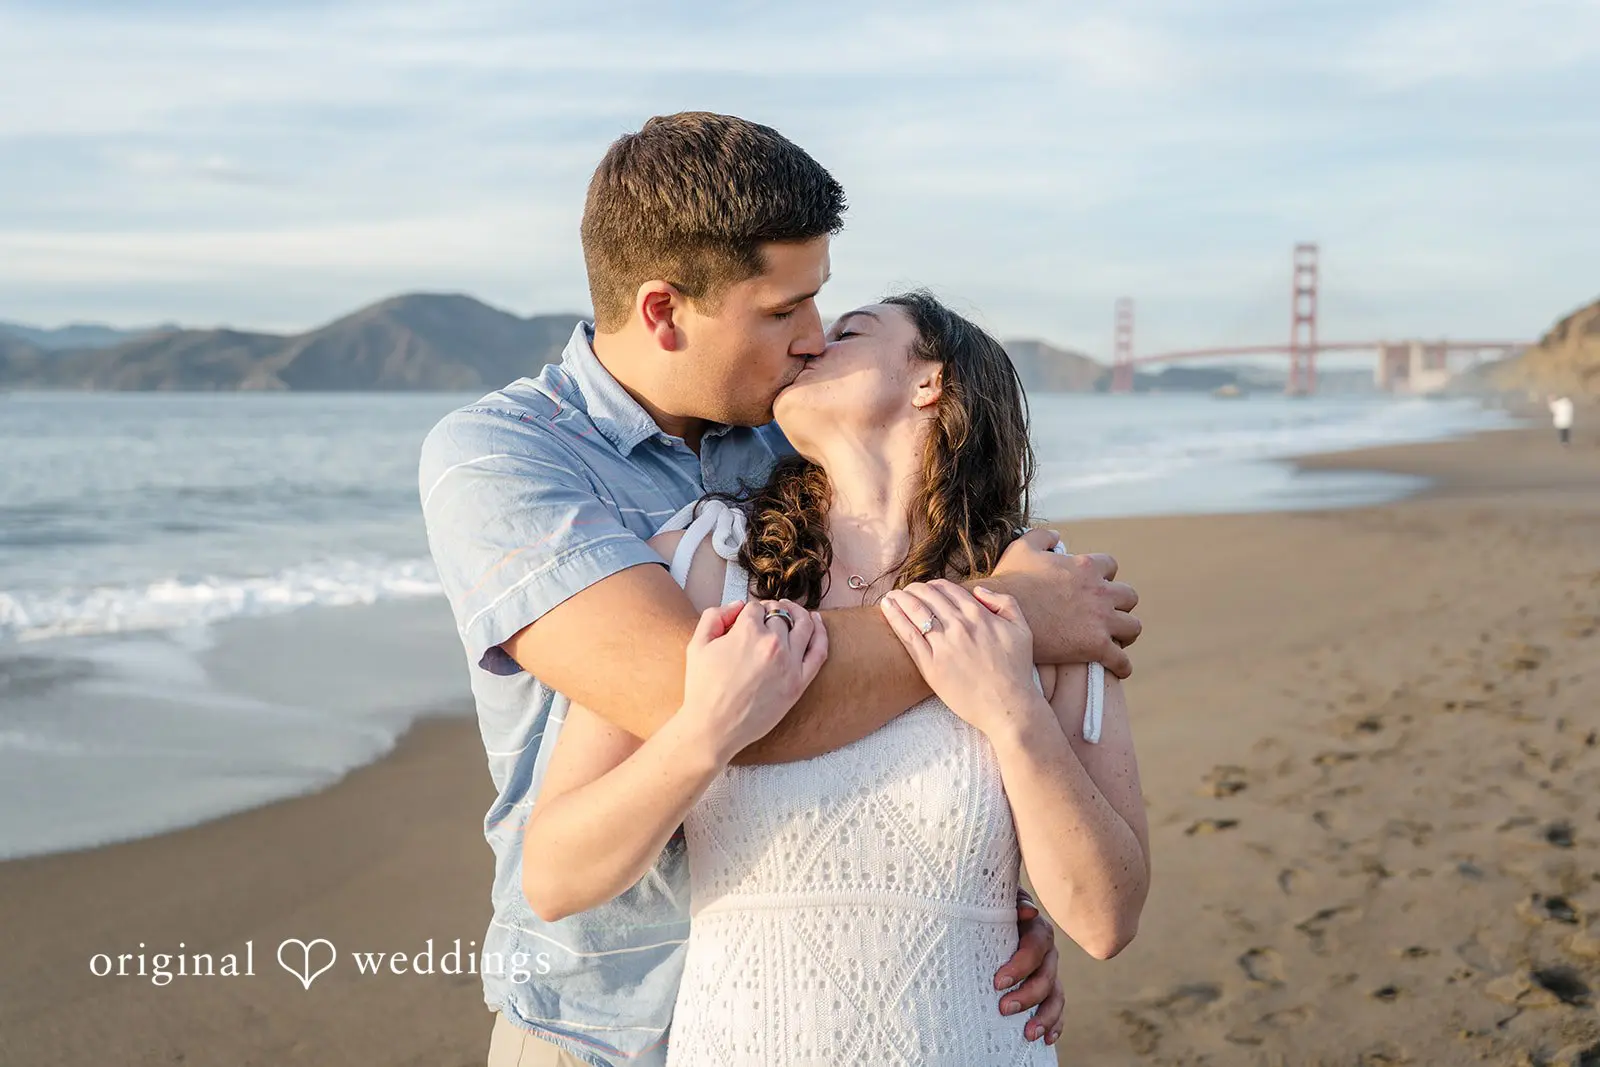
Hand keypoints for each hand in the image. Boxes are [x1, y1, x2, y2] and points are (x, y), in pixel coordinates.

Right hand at [680, 599, 827, 762]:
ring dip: (798, 612)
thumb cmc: (703, 689)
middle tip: (766, 617)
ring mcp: (789, 663)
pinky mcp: (799, 682)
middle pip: (779, 614)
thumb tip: (738, 605)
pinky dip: (821, 632)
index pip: (755, 607)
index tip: (746, 619)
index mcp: (746, 631)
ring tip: (792, 610)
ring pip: (803, 625)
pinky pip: (819, 651)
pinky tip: (816, 622)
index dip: (749, 611)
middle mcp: (772, 643)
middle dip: (771, 611)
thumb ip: (714, 616)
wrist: (714, 728)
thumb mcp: (696, 645)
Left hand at [880, 580, 1043, 738]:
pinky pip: (908, 635)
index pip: (947, 589)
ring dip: (901, 598)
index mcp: (979, 615)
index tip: (926, 588)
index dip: (933, 585)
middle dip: (914, 589)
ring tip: (891, 596)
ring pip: (915, 611)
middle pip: (928, 596)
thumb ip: (1004, 602)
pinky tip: (887, 608)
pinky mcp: (931, 666)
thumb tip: (978, 590)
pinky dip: (895, 617)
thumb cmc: (1016, 670)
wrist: (1008, 707)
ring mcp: (944, 645)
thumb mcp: (1021, 629)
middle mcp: (960, 626)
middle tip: (905, 591)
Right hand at [992, 529, 1139, 677]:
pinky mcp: (1095, 646)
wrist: (999, 616)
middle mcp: (1099, 592)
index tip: (1094, 586)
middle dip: (1120, 604)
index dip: (1103, 577)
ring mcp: (1100, 620)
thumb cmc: (1009, 581)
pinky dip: (1122, 665)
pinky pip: (1122, 659)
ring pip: (1133, 626)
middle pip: (1129, 596)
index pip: (1111, 566)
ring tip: (1115, 640)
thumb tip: (1057, 536)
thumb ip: (1043, 536)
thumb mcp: (1023, 548)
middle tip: (1107, 614)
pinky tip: (1117, 668)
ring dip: (1125, 632)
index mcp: (1086, 567)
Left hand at [996, 889, 1063, 1044]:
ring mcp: (1050, 972)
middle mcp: (1048, 953)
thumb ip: (1013, 901)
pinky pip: (1057, 1007)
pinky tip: (1046, 1039)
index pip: (1034, 949)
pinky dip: (1054, 1024)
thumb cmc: (995, 910)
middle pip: (1046, 977)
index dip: (1020, 966)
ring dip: (1044, 1016)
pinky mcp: (1048, 988)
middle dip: (1027, 996)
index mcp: (1037, 930)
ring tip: (1028, 1034)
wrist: (998, 918)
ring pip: (1055, 995)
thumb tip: (1028, 910)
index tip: (998, 983)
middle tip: (1004, 1008)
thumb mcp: (1001, 902)